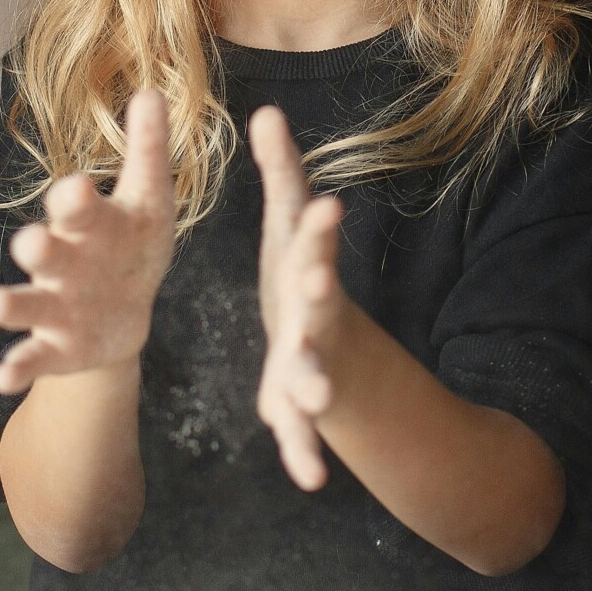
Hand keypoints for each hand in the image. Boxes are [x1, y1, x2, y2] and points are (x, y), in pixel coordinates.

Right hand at [0, 89, 174, 394]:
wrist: (125, 311)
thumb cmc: (134, 244)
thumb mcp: (149, 200)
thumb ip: (148, 151)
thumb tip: (150, 91)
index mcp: (89, 222)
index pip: (78, 205)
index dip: (77, 198)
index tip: (80, 188)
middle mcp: (63, 260)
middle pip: (46, 252)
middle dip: (39, 248)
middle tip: (31, 244)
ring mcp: (54, 305)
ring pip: (28, 302)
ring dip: (12, 305)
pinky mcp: (55, 347)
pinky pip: (32, 357)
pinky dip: (17, 367)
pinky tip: (2, 379)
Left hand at [251, 104, 349, 490]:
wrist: (319, 339)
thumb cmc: (298, 273)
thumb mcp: (287, 227)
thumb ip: (280, 176)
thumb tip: (267, 111)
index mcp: (307, 271)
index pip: (313, 244)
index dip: (317, 227)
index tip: (324, 205)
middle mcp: (316, 318)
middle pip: (319, 310)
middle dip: (317, 303)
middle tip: (316, 291)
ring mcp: (311, 363)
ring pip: (313, 376)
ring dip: (313, 387)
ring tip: (313, 400)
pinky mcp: (297, 404)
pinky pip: (301, 432)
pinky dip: (304, 453)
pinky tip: (307, 479)